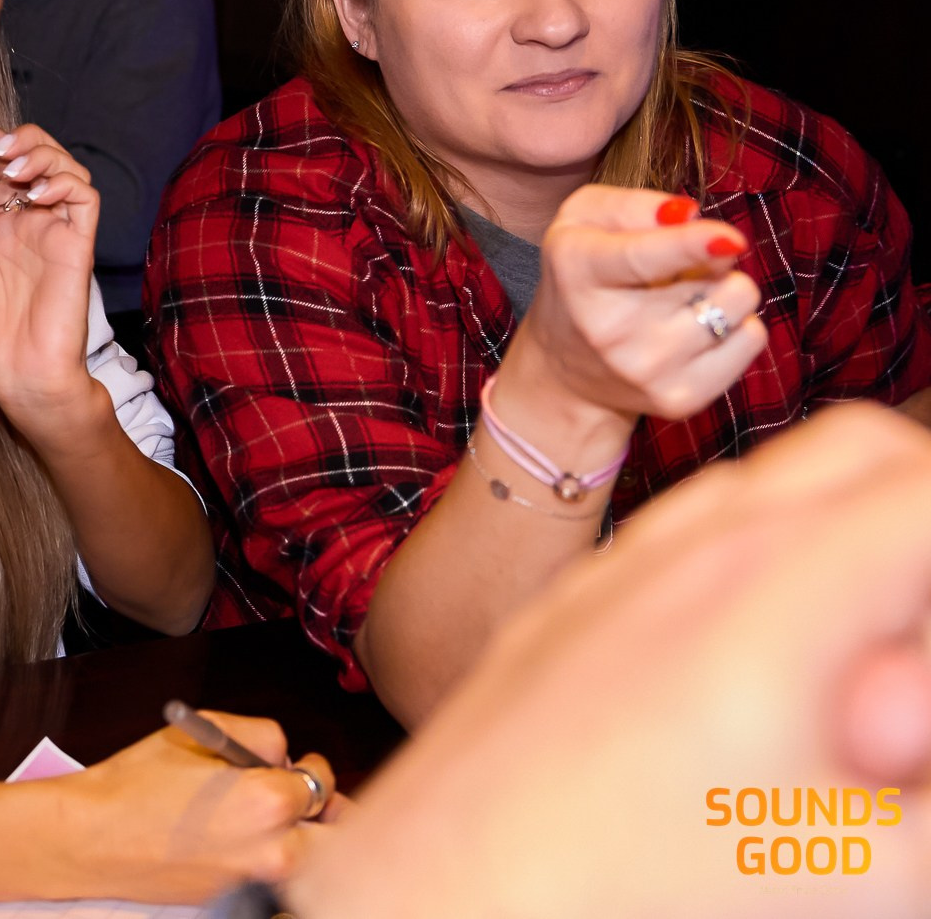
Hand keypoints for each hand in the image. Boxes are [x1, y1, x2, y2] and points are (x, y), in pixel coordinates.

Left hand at [0, 116, 100, 428]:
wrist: (15, 376)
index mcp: (0, 229)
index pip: (4, 170)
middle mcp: (30, 224)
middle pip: (40, 158)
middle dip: (22, 138)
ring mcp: (56, 233)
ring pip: (68, 169)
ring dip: (43, 154)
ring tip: (13, 166)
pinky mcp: (77, 246)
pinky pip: (84, 198)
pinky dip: (65, 181)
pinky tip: (37, 190)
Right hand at [65, 710, 339, 902]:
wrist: (90, 838)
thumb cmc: (138, 781)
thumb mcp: (202, 730)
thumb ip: (261, 734)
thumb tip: (286, 754)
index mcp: (269, 800)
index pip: (319, 780)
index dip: (303, 766)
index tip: (289, 766)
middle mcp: (273, 850)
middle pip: (334, 832)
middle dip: (320, 810)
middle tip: (294, 798)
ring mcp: (255, 883)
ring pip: (311, 862)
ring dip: (304, 841)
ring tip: (272, 823)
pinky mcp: (236, 901)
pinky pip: (275, 880)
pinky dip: (272, 863)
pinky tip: (243, 846)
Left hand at [289, 402, 930, 917]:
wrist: (444, 890)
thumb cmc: (640, 894)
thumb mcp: (861, 870)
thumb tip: (911, 705)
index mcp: (782, 586)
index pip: (924, 485)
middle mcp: (696, 544)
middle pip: (860, 452)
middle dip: (920, 515)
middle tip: (919, 637)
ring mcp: (625, 561)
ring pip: (768, 487)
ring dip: (840, 537)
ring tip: (851, 675)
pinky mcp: (576, 599)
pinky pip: (688, 533)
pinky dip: (755, 561)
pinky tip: (756, 674)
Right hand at [505, 185, 767, 428]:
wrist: (565, 368)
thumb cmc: (583, 276)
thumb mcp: (583, 220)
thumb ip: (630, 205)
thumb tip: (687, 214)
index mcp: (579, 269)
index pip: (640, 259)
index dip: (690, 246)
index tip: (731, 239)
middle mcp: (608, 328)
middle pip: (710, 275)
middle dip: (710, 257)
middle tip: (673, 270)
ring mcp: (645, 370)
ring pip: (738, 304)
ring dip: (725, 289)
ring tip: (686, 298)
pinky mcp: (678, 399)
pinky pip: (750, 339)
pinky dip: (737, 326)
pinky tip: (699, 330)